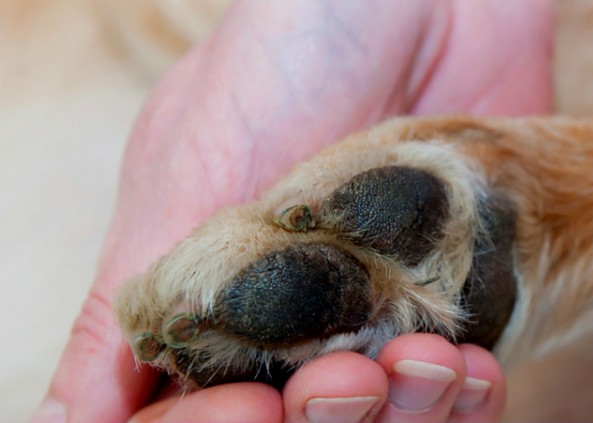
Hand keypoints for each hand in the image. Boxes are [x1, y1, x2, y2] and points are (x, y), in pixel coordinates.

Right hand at [34, 1, 551, 421]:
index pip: (191, 416)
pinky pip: (465, 388)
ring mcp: (382, 315)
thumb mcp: (191, 162)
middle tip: (346, 378)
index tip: (254, 403)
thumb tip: (67, 420)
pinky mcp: (464, 297)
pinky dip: (468, 396)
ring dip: (406, 418)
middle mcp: (294, 323)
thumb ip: (132, 296)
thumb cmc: (292, 52)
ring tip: (422, 362)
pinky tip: (470, 364)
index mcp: (206, 298)